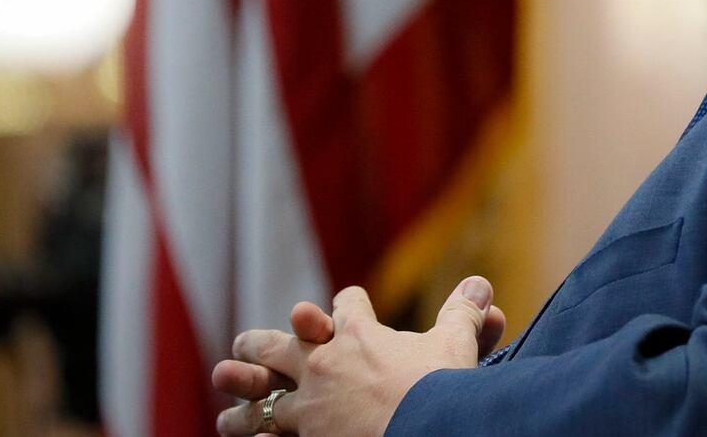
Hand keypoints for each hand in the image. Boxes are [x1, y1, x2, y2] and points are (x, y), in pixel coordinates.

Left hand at [214, 276, 506, 435]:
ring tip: (225, 396)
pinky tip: (243, 435)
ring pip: (263, 397)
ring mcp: (310, 406)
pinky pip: (270, 436)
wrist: (423, 429)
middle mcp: (325, 365)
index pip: (348, 307)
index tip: (349, 305)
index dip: (349, 305)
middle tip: (243, 343)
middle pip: (281, 345)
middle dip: (262, 344)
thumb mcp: (455, 342)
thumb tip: (481, 283)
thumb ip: (463, 312)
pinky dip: (257, 435)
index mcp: (360, 336)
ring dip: (242, 394)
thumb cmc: (440, 385)